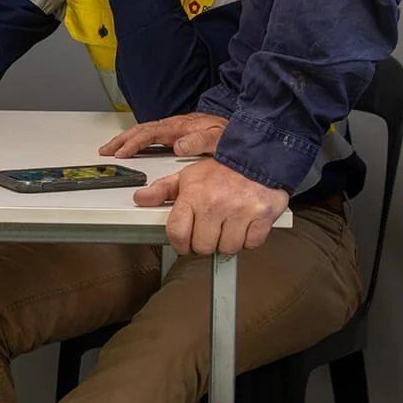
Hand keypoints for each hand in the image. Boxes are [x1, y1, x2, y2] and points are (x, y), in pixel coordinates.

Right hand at [99, 112, 227, 157]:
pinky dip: (136, 141)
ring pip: (143, 132)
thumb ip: (201, 140)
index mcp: (180, 126)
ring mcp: (174, 129)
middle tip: (105, 151)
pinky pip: (150, 136)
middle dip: (121, 140)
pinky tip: (132, 148)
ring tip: (111, 149)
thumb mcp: (219, 137)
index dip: (133, 143)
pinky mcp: (176, 134)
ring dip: (125, 139)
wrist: (243, 127)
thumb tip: (178, 145)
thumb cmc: (230, 134)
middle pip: (140, 130)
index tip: (121, 154)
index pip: (149, 133)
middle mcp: (174, 126)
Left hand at [133, 159, 289, 255]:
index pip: (178, 233)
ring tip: (227, 224)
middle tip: (209, 229)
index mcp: (194, 195)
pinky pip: (251, 243)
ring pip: (227, 248)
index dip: (179, 243)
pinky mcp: (262, 216)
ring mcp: (240, 211)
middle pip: (202, 246)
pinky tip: (244, 224)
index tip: (184, 243)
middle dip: (204, 241)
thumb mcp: (188, 174)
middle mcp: (215, 204)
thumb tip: (141, 198)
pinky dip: (248, 238)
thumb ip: (163, 189)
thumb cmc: (222, 166)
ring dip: (227, 240)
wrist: (257, 154)